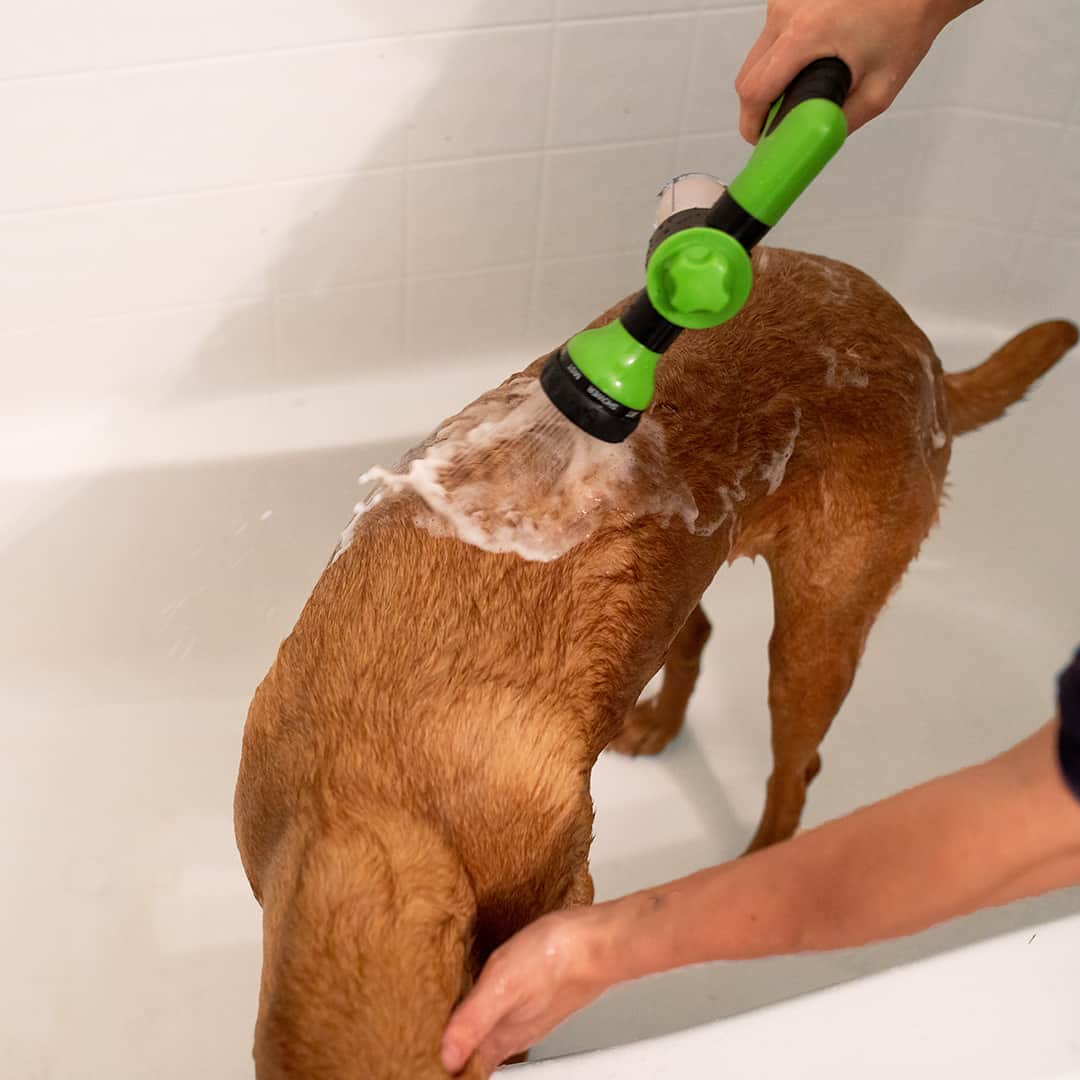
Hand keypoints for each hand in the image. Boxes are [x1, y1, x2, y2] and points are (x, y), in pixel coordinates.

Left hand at [441, 906, 612, 1076]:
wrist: (598, 941)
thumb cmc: (556, 958)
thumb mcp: (502, 983)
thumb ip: (473, 1020)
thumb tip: (445, 1055)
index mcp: (503, 1037)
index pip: (468, 1070)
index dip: (446, 1067)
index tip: (421, 1060)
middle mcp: (514, 1032)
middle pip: (477, 1057)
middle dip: (452, 1054)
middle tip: (424, 1045)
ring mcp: (526, 1014)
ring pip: (489, 1037)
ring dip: (465, 1036)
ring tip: (441, 1026)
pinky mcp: (534, 994)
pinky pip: (502, 1014)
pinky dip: (482, 1014)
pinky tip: (475, 997)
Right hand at [736, 0, 976, 141]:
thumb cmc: (906, 24)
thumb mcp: (878, 92)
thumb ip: (838, 123)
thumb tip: (806, 143)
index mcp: (804, 35)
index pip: (755, 91)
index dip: (752, 123)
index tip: (759, 138)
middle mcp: (788, 11)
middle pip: (748, 74)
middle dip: (759, 104)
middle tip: (782, 119)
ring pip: (757, 54)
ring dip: (772, 76)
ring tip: (807, 82)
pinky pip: (772, 34)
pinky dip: (783, 52)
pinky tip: (814, 54)